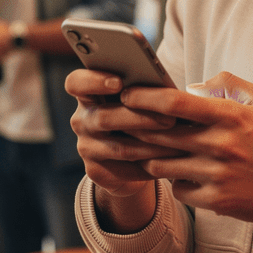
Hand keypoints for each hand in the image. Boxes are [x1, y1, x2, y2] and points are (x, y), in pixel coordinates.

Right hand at [65, 68, 189, 229]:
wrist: (133, 157)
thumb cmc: (141, 114)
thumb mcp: (139, 99)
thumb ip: (142, 90)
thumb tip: (163, 87)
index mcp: (87, 93)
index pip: (76, 83)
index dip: (93, 81)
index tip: (118, 82)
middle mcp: (82, 119)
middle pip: (104, 117)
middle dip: (140, 118)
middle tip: (170, 119)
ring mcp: (85, 146)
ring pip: (119, 147)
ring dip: (151, 145)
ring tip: (177, 141)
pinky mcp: (95, 171)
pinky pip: (123, 169)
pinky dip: (149, 164)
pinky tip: (169, 161)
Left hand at [120, 71, 252, 252]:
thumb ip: (229, 84)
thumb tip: (196, 83)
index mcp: (229, 116)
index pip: (176, 104)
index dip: (145, 98)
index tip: (126, 94)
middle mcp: (220, 145)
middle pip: (160, 136)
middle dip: (134, 129)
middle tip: (117, 122)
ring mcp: (217, 175)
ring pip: (163, 165)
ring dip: (153, 157)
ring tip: (153, 150)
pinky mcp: (216, 200)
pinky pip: (178, 189)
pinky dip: (176, 182)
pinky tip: (183, 175)